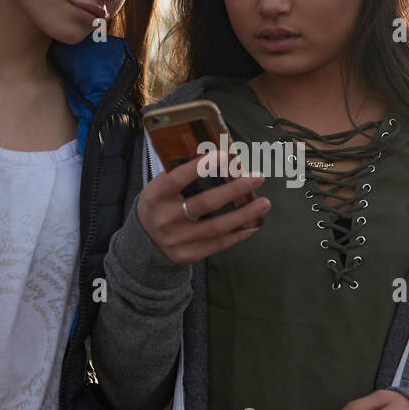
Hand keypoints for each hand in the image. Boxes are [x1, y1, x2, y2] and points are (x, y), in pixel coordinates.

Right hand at [136, 148, 269, 263]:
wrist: (144, 240)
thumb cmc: (161, 203)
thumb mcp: (161, 186)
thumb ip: (183, 174)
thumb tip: (218, 156)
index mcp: (156, 196)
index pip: (177, 179)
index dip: (199, 167)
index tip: (223, 154)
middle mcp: (165, 219)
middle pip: (204, 204)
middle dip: (234, 190)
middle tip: (257, 177)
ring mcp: (176, 240)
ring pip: (216, 227)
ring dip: (244, 214)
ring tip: (264, 202)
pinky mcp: (187, 255)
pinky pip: (218, 244)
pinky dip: (238, 233)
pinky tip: (253, 223)